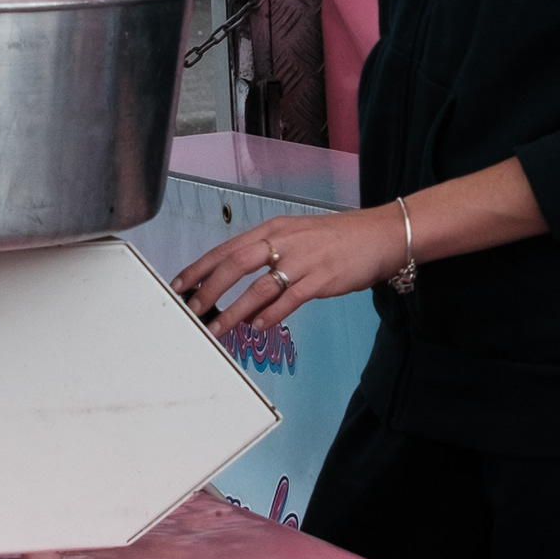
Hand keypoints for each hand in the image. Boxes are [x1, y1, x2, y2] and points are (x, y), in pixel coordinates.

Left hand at [173, 207, 407, 332]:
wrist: (381, 234)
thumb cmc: (338, 239)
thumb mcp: (297, 237)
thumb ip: (268, 255)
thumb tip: (239, 284)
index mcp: (273, 229)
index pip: (226, 249)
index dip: (198, 268)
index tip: (178, 285)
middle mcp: (283, 241)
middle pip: (234, 265)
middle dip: (206, 290)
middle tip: (188, 311)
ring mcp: (303, 260)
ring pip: (258, 287)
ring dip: (233, 311)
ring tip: (215, 329)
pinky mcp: (322, 278)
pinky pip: (290, 298)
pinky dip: (270, 314)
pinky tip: (256, 327)